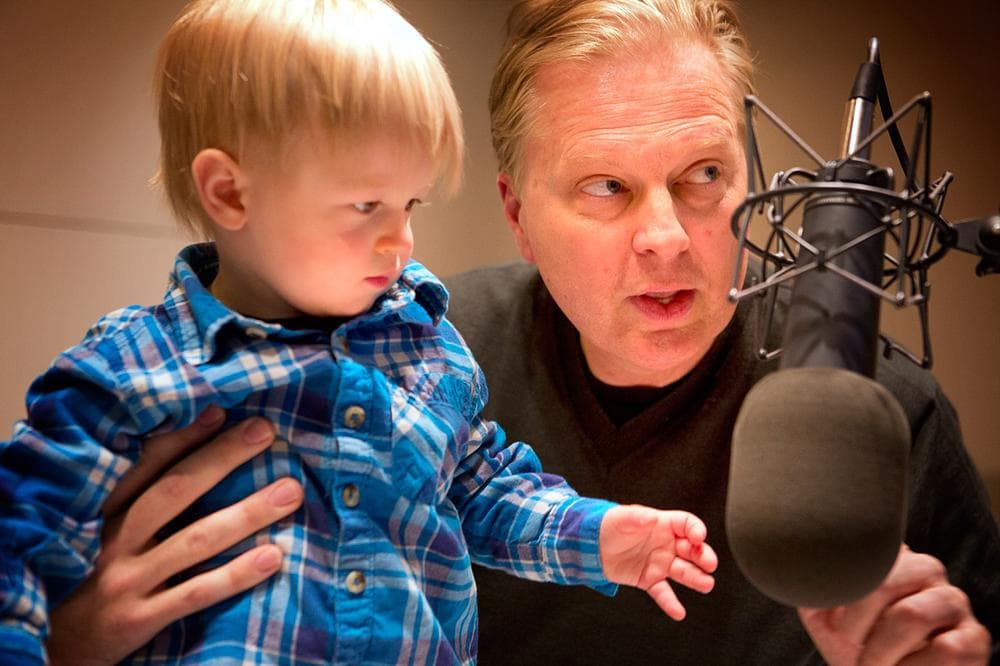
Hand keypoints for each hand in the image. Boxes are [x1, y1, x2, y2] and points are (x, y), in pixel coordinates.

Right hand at [46, 407, 304, 665]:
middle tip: (265, 431)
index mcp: (109, 512)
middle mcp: (117, 540)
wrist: (57, 644)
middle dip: (222, 458)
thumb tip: (203, 436)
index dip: (183, 436)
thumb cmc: (98, 573)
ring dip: (246, 514)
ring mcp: (129, 579)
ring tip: (290, 492)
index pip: (146, 465)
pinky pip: (196, 593)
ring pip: (194, 541)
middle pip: (173, 491)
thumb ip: (145, 492)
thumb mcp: (109, 529)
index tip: (221, 410)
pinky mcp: (141, 618)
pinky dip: (236, 575)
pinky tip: (273, 557)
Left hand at [599, 505, 717, 620]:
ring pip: (683, 572)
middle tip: (710, 564)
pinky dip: (670, 603)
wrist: (591, 545)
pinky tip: (678, 612)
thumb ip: (636, 516)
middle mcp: (666, 544)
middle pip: (692, 550)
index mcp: (662, 525)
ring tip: (706, 585)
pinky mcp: (649, 580)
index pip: (686, 524)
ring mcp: (660, 563)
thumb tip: (650, 517)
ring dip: (696, 578)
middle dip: (703, 556)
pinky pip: (663, 592)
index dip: (696, 530)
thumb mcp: (621, 517)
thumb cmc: (609, 525)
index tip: (698, 537)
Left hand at [798, 545, 991, 664]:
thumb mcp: (823, 615)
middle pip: (885, 583)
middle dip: (857, 624)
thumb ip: (812, 590)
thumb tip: (801, 575)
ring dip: (882, 652)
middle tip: (850, 645)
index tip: (834, 621)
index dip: (843, 590)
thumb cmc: (853, 644)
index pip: (864, 553)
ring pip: (913, 617)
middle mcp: (926, 570)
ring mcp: (953, 602)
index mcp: (888, 556)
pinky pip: (947, 650)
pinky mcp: (975, 638)